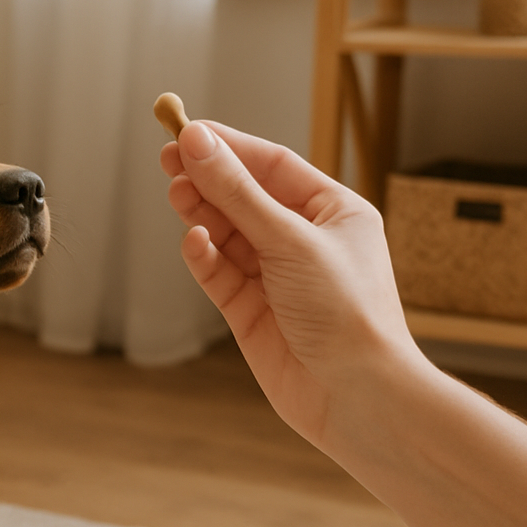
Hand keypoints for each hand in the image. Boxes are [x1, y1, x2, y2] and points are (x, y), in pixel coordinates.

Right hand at [161, 121, 425, 448]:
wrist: (358, 395)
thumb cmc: (348, 313)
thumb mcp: (290, 240)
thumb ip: (237, 193)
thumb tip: (198, 143)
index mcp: (333, 213)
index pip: (272, 166)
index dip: (228, 147)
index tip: (187, 131)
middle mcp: (304, 242)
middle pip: (244, 198)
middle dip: (208, 179)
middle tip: (168, 160)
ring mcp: (276, 279)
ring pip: (227, 235)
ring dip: (202, 214)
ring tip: (177, 194)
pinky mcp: (252, 314)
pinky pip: (220, 274)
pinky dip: (204, 257)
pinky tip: (193, 242)